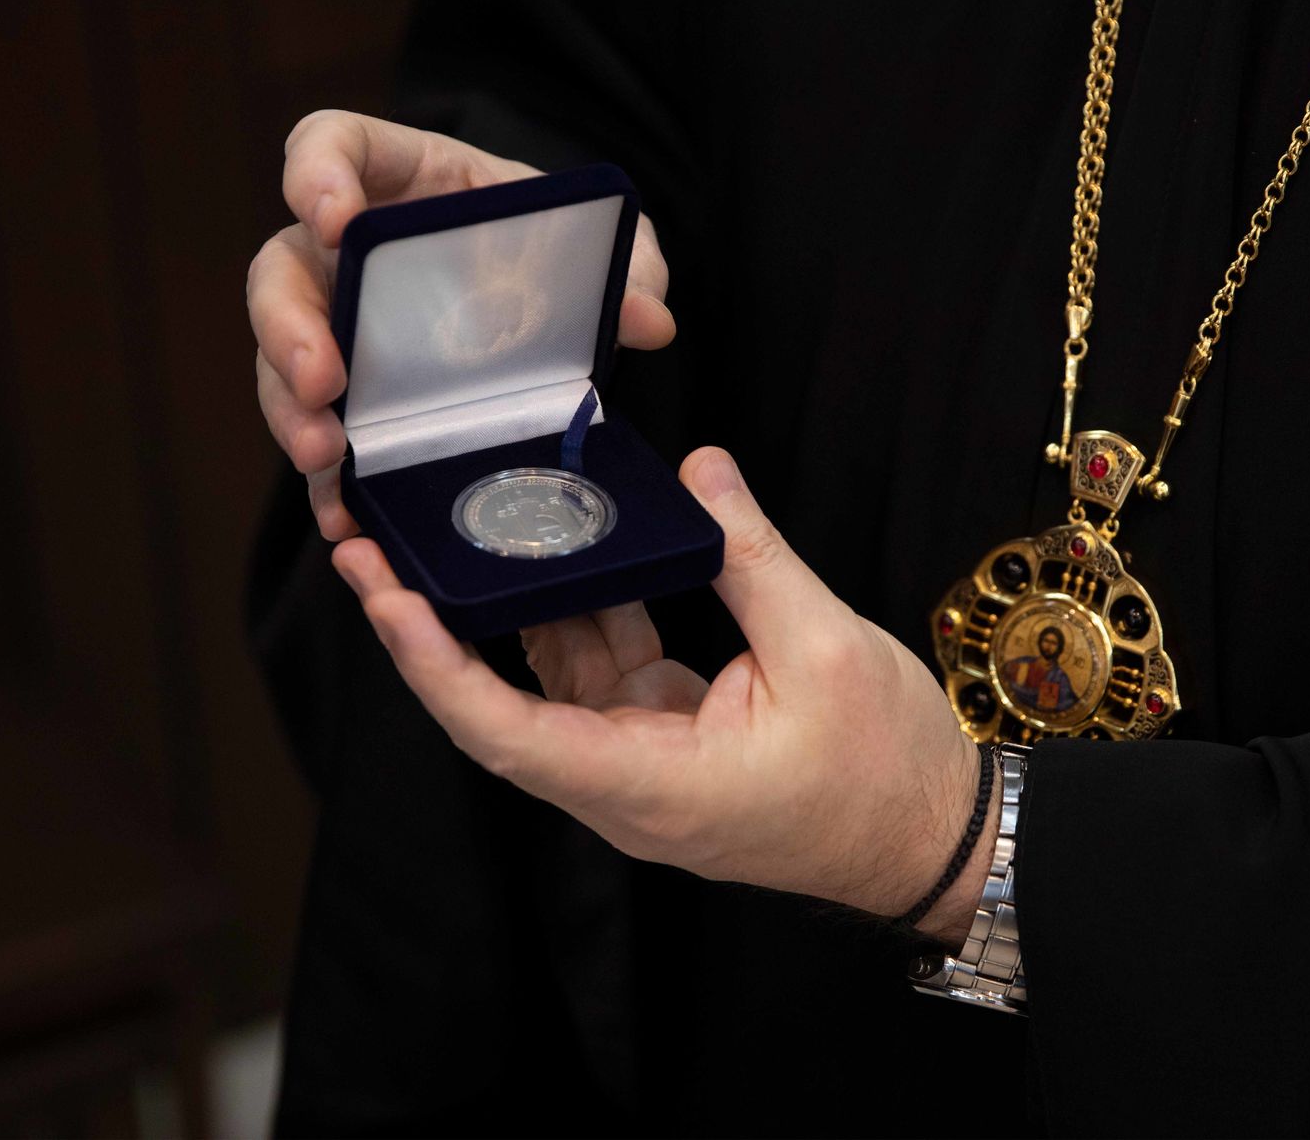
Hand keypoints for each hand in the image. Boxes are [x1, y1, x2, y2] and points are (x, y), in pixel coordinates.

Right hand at [248, 110, 676, 538]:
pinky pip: (318, 438)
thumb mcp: (605, 246)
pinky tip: (343, 512)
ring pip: (280, 361)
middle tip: (321, 381)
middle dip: (287, 327)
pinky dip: (324, 481)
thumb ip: (630, 267)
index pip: (330, 144)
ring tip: (325, 456)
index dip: (317, 173)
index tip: (336, 220)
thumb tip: (647, 320)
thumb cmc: (562, 251)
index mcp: (405, 181)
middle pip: (280, 272)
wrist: (560, 313)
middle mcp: (350, 254)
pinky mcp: (352, 401)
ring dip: (290, 411)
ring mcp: (340, 328)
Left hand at [330, 446, 991, 943]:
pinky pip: (601, 669)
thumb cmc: (884, 771)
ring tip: (447, 530)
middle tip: (376, 546)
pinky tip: (563, 544)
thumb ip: (750, 556)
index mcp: (647, 783)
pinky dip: (581, 607)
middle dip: (436, 627)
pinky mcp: (665, 738)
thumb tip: (700, 471)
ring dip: (503, 609)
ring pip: (550, 679)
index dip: (435, 665)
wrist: (932, 838)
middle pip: (502, 704)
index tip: (389, 597)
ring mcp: (640, 761)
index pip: (505, 731)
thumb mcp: (823, 648)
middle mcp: (622, 782)